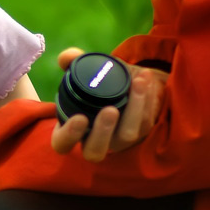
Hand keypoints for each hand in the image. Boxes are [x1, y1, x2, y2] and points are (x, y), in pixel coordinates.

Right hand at [50, 48, 167, 162]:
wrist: (125, 82)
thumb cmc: (96, 81)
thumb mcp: (84, 70)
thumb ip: (72, 61)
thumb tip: (66, 58)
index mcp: (71, 130)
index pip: (62, 143)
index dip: (68, 135)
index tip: (80, 118)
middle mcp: (93, 141)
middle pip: (95, 151)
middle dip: (103, 132)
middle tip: (110, 110)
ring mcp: (117, 141)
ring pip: (127, 136)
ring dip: (135, 109)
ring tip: (138, 82)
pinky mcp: (139, 134)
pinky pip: (146, 122)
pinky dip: (147, 99)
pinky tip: (146, 78)